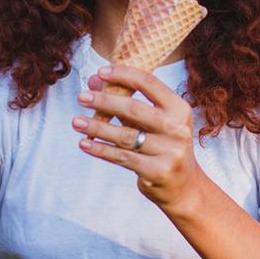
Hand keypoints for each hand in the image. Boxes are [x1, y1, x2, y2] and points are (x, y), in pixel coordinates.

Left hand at [73, 64, 205, 210]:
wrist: (183, 186)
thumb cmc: (162, 146)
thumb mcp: (151, 121)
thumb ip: (125, 101)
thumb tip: (94, 81)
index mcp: (179, 109)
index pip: (149, 83)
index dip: (123, 74)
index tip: (100, 72)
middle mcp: (177, 128)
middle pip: (134, 109)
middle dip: (104, 101)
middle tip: (82, 97)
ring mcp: (169, 152)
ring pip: (125, 136)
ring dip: (97, 127)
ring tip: (76, 122)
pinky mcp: (158, 172)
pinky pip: (122, 157)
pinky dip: (101, 150)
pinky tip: (85, 143)